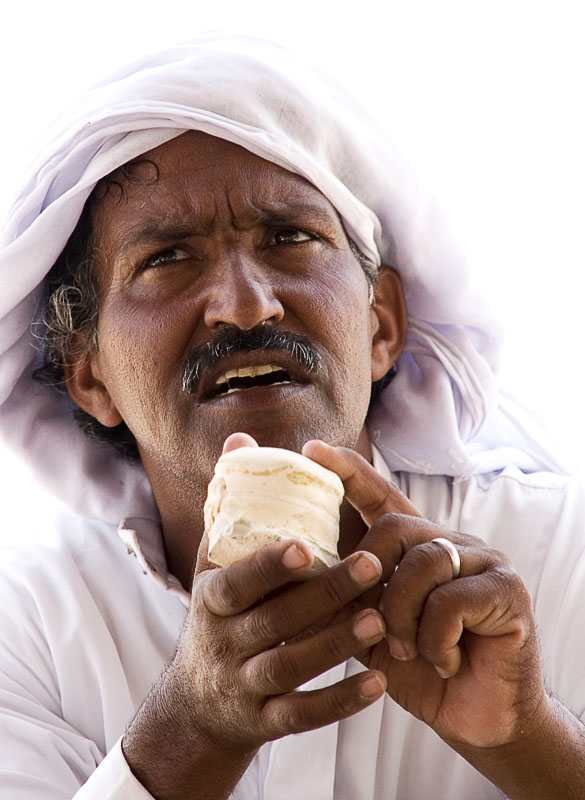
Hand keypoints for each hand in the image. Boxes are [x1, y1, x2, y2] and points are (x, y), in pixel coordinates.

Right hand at [123, 433, 389, 798]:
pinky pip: (302, 714)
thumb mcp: (212, 561)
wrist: (197, 703)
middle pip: (274, 622)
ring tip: (381, 620)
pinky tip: (378, 683)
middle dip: (323, 595)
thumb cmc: (217, 613)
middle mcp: (223, 644)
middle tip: (371, 565)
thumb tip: (242, 438)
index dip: (267, 566)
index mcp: (210, 601)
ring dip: (335, 643)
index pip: (235, 583)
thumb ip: (229, 504)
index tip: (306, 543)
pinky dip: (339, 702)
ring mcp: (243, 686)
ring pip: (290, 667)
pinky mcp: (265, 721)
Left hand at [303, 440, 546, 751]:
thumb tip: (281, 581)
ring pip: (423, 561)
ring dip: (403, 617)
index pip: (378, 495)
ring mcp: (482, 559)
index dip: (346, 472)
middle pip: (393, 526)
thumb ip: (339, 599)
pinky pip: (452, 600)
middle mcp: (448, 541)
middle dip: (370, 577)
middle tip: (373, 626)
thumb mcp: (367, 630)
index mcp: (413, 546)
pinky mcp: (507, 588)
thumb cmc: (418, 667)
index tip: (312, 451)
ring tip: (408, 651)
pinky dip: (435, 640)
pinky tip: (443, 661)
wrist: (476, 717)